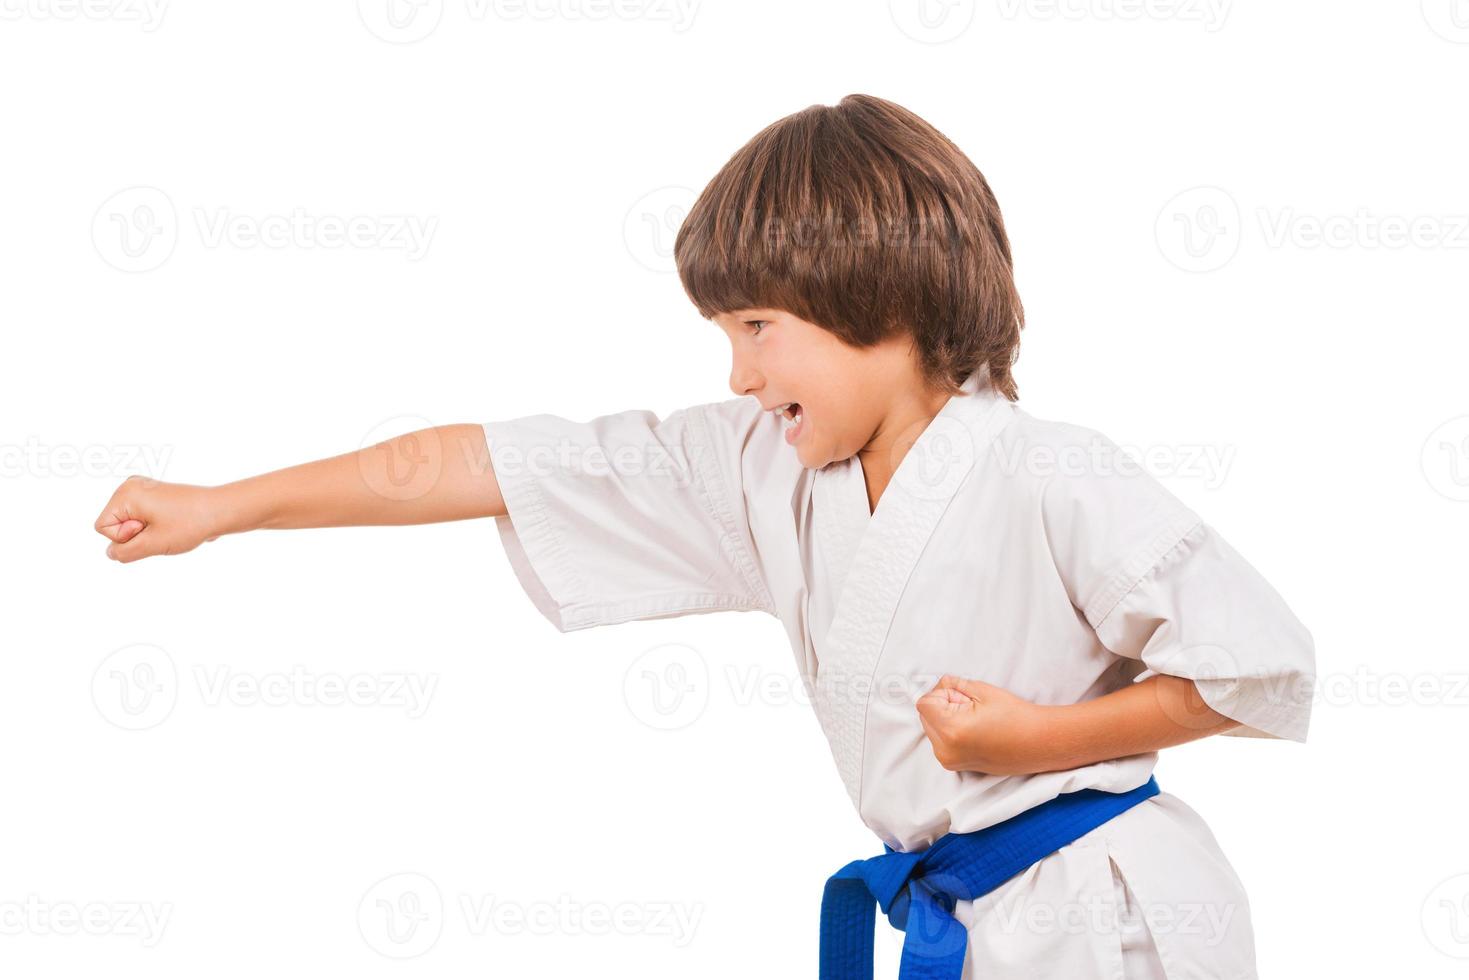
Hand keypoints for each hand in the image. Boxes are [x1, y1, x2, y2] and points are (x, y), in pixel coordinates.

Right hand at [94, 476, 223, 562]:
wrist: (221, 510)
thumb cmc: (190, 524)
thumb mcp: (152, 544)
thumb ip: (125, 552)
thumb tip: (111, 553)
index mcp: (126, 493)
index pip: (103, 527)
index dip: (125, 537)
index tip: (150, 529)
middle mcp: (131, 486)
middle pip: (114, 525)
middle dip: (135, 535)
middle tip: (163, 528)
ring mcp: (143, 489)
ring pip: (129, 525)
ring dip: (146, 533)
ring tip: (169, 526)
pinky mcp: (154, 496)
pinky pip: (141, 520)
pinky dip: (154, 528)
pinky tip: (172, 523)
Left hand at [916, 675, 1049, 775]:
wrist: (1038, 743)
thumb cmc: (1015, 716)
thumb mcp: (982, 691)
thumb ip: (953, 684)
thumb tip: (937, 684)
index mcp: (951, 731)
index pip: (924, 704)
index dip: (941, 693)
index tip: (961, 695)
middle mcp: (945, 750)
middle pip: (925, 716)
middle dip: (942, 706)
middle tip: (971, 707)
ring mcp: (949, 761)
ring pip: (931, 728)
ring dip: (945, 719)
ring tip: (975, 720)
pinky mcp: (955, 767)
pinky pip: (940, 741)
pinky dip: (950, 732)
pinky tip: (974, 731)